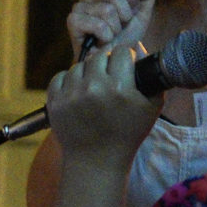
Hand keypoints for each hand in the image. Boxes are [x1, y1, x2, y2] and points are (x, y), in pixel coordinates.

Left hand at [44, 44, 158, 156]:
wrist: (96, 161)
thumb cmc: (128, 134)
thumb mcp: (151, 107)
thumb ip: (150, 74)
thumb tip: (138, 46)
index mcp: (120, 88)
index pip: (122, 52)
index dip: (126, 58)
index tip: (126, 68)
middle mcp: (94, 88)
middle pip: (100, 56)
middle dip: (107, 64)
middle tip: (110, 78)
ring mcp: (71, 95)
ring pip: (79, 65)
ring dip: (87, 72)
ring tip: (94, 88)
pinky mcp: (54, 102)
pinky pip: (60, 76)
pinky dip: (68, 82)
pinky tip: (78, 93)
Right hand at [67, 0, 154, 58]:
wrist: (115, 60)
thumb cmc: (126, 36)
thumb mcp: (143, 14)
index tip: (129, 13)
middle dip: (124, 15)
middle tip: (119, 27)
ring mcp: (79, 7)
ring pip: (107, 10)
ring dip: (115, 28)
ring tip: (110, 35)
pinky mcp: (73, 21)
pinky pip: (98, 24)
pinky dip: (106, 36)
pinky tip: (101, 40)